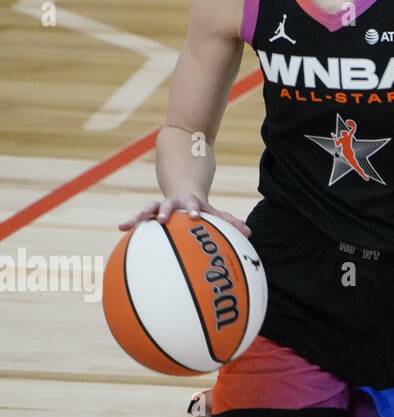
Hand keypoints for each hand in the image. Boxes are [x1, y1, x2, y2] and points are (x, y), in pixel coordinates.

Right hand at [119, 195, 249, 237]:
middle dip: (166, 210)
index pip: (195, 206)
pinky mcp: (152, 210)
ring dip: (145, 213)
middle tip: (163, 218)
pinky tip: (120, 227)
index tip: (194, 217)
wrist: (183, 183)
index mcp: (192, 204)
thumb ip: (229, 222)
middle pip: (170, 204)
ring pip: (152, 207)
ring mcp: (162, 204)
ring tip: (135, 221)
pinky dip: (132, 221)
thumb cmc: (199, 205)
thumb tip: (249, 233)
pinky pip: (140, 216)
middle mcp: (176, 202)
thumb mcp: (213, 211)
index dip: (194, 210)